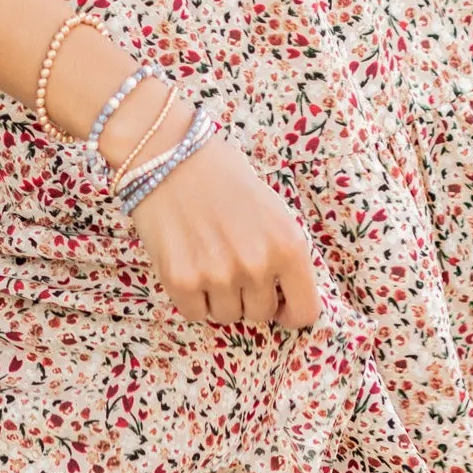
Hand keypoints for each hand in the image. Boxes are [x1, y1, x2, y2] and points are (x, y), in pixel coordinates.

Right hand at [129, 130, 321, 328]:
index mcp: (289, 246)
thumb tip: (284, 294)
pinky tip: (188, 265)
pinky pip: (195, 313)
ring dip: (219, 297)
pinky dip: (191, 298)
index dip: (290, 311)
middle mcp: (258, 265)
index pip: (304, 312)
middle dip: (249, 297)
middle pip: (260, 315)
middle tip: (232, 266)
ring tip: (207, 260)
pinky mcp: (182, 281)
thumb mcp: (273, 210)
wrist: (168, 155)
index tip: (278, 303)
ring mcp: (219, 276)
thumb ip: (282, 253)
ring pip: (226, 316)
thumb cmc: (223, 177)